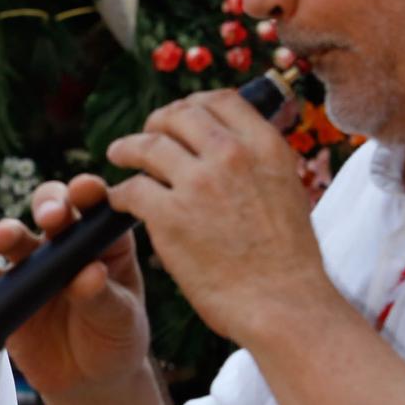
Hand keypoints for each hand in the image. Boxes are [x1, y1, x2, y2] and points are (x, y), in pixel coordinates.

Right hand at [0, 176, 153, 398]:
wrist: (89, 378)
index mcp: (103, 241)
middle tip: (49, 217)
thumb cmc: (116, 337)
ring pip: (15, 239)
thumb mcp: (122, 320)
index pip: (96, 208)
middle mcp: (66, 245)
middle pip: (51, 209)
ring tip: (1, 240)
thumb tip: (89, 274)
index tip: (85, 190)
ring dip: (7, 233)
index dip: (88, 193)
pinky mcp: (8, 295)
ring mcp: (33, 267)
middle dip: (47, 205)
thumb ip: (105, 297)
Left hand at [104, 88, 336, 347]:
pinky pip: (131, 189)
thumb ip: (259, 165)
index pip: (221, 101)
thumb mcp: (288, 192)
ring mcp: (198, 183)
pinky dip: (119, 192)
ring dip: (127, 148)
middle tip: (146, 134)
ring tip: (117, 154)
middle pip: (179, 116)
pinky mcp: (169, 215)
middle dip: (157, 122)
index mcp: (266, 146)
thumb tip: (235, 150)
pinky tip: (117, 201)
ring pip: (148, 145)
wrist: (284, 303)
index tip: (180, 116)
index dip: (193, 104)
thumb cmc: (288, 260)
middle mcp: (232, 155)